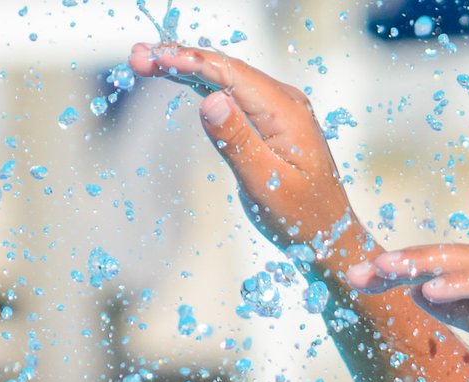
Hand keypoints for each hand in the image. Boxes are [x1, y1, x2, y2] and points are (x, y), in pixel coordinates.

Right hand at [128, 43, 363, 264]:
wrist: (331, 236)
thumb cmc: (302, 219)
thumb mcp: (267, 185)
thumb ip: (237, 142)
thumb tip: (209, 100)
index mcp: (286, 112)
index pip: (230, 74)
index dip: (188, 62)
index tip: (152, 58)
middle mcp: (285, 102)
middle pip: (225, 69)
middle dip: (180, 59)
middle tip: (136, 56)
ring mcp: (279, 110)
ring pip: (227, 78)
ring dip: (187, 68)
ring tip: (146, 62)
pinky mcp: (271, 122)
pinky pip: (234, 94)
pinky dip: (203, 85)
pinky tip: (177, 77)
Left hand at [346, 244, 468, 381]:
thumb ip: (465, 311)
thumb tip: (419, 293)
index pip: (443, 265)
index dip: (400, 270)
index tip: (358, 282)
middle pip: (448, 256)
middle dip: (400, 263)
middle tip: (355, 274)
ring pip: (468, 263)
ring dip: (423, 266)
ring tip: (383, 272)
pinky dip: (463, 284)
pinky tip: (431, 290)